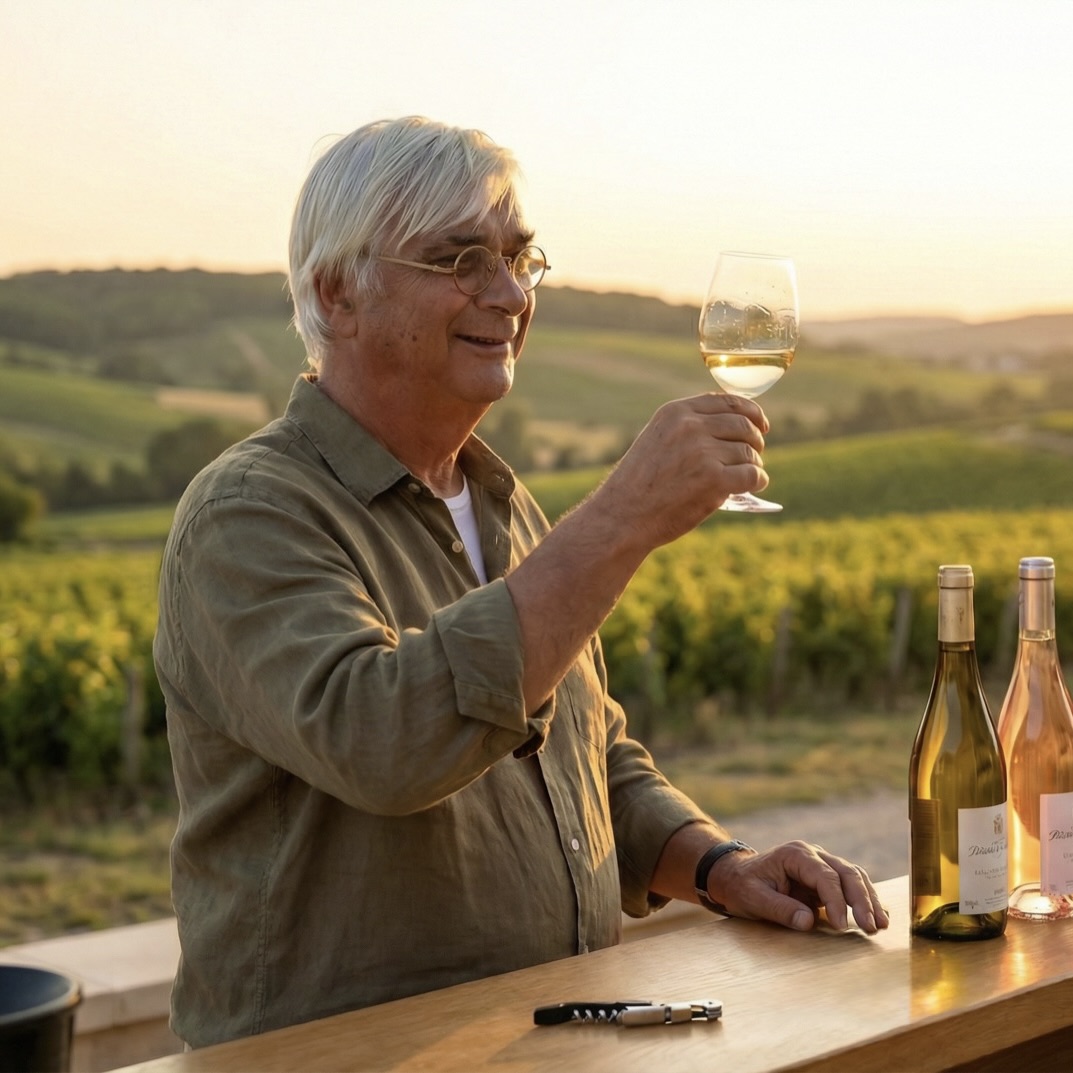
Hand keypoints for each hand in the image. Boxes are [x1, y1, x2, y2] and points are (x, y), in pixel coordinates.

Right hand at [595, 393, 769, 549]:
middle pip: (743, 426)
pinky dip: (758, 481)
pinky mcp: (714, 480)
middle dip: (755, 441)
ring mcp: (703, 453)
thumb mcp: (657, 439)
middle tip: (755, 455)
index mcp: (676, 412)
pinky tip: (755, 485)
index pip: (727, 401)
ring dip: (753, 465)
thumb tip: (732, 426)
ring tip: (745, 477)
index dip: (751, 412)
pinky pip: (752, 474)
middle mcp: (690, 427)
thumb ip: (688, 428)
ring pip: (749, 453)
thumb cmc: (639, 484)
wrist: (622, 515)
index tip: (760, 424)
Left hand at [707, 840, 889, 934]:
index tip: (843, 926)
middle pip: (846, 873)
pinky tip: (877, 916)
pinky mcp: (824, 878)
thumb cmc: (742, 886)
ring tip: (880, 925)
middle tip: (872, 927)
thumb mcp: (753, 898)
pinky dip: (864, 899)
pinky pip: (849, 885)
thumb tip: (808, 922)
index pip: (824, 877)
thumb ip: (780, 909)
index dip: (837, 902)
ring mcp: (820, 864)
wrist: (734, 877)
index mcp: (794, 854)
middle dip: (862, 900)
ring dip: (869, 899)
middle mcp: (811, 854)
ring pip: (853, 876)